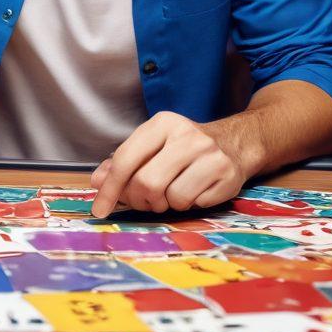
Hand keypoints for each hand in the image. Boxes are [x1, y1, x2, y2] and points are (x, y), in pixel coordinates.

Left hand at [90, 112, 246, 217]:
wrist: (234, 143)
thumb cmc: (184, 148)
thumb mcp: (152, 145)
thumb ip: (123, 162)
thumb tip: (97, 182)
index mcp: (162, 123)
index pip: (126, 158)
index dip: (109, 188)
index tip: (99, 209)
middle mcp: (186, 135)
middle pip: (147, 182)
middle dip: (141, 199)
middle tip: (146, 200)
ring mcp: (209, 155)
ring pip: (171, 197)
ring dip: (167, 203)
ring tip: (173, 192)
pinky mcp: (226, 175)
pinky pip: (194, 204)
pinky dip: (188, 204)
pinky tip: (194, 191)